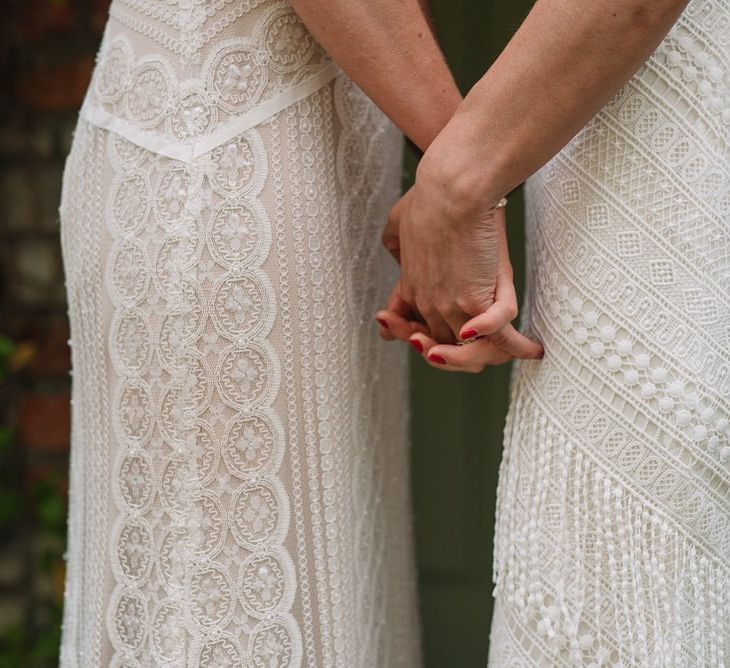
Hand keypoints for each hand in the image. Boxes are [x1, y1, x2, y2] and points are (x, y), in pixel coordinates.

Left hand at [376, 197, 542, 369]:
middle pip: (444, 349)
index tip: (450, 336)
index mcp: (411, 290)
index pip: (413, 332)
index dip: (426, 339)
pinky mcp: (476, 303)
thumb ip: (394, 238)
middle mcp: (429, 306)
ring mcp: (451, 308)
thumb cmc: (429, 198)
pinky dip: (519, 348)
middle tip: (486, 345)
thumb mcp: (399, 221)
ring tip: (519, 349)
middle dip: (463, 354)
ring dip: (494, 355)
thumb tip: (396, 249)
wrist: (451, 191)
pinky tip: (533, 349)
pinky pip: (501, 340)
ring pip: (472, 354)